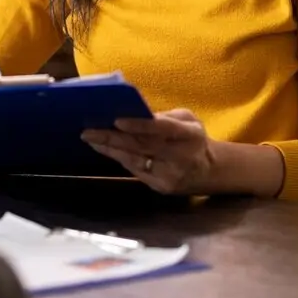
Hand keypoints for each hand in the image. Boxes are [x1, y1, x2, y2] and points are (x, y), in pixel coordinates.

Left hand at [82, 109, 214, 194]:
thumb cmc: (192, 138)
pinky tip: (104, 148)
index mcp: (190, 135)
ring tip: (90, 138)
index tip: (116, 121)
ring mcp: (170, 175)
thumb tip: (134, 110)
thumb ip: (164, 116)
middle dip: (112, 138)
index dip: (139, 125)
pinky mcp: (161, 187)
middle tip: (88, 131)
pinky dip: (118, 158)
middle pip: (142, 147)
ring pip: (134, 160)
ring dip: (109, 149)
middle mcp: (181, 157)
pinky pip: (135, 170)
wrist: (208, 171)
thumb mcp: (188, 120)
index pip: (162, 129)